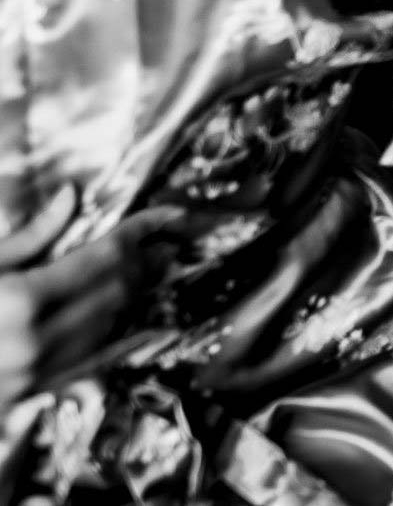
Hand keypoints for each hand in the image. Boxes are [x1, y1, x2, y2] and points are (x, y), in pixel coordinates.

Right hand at [0, 187, 184, 409]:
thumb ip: (29, 236)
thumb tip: (70, 198)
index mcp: (24, 301)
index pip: (104, 257)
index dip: (141, 232)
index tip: (169, 215)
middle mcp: (39, 341)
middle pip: (116, 290)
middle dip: (145, 261)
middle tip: (169, 238)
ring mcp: (38, 372)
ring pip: (110, 324)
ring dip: (136, 293)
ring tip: (155, 267)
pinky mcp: (32, 393)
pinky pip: (90, 356)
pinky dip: (116, 329)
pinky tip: (132, 313)